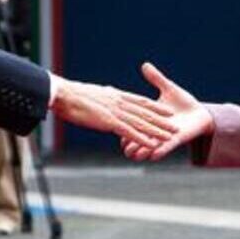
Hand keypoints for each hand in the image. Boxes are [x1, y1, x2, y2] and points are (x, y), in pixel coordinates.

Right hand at [50, 77, 177, 149]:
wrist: (63, 94)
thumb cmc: (72, 96)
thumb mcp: (92, 95)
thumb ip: (103, 99)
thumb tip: (107, 100)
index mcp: (115, 95)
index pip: (140, 101)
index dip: (155, 107)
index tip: (166, 111)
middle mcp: (119, 102)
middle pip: (146, 112)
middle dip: (162, 121)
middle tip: (176, 126)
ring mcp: (115, 112)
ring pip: (142, 122)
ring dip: (157, 130)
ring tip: (171, 136)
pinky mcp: (109, 122)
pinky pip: (129, 131)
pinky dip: (142, 138)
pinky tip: (152, 144)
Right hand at [121, 62, 214, 160]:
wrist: (202, 114)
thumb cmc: (184, 102)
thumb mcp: (169, 88)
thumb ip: (156, 78)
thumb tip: (145, 65)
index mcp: (151, 117)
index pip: (134, 119)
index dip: (124, 122)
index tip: (111, 124)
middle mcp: (156, 128)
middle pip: (139, 134)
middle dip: (128, 140)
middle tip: (117, 143)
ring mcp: (166, 135)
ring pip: (149, 144)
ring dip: (140, 149)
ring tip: (132, 154)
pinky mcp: (177, 140)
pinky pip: (166, 147)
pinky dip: (159, 150)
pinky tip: (153, 154)